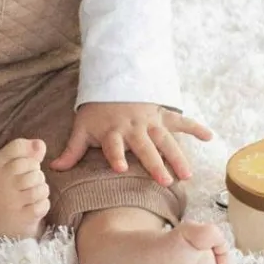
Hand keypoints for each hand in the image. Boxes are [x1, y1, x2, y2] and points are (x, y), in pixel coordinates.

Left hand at [49, 102, 211, 185]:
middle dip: (155, 164)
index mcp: (113, 132)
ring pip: (166, 140)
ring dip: (177, 156)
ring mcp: (150, 121)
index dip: (116, 156)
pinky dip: (195, 127)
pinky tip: (209, 136)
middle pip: (145, 148)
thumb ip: (71, 151)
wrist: (110, 82)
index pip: (114, 146)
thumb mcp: (81, 129)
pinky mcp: (161, 115)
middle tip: (166, 181)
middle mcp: (133, 128)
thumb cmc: (95, 112)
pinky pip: (180, 120)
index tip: (122, 169)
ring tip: (187, 175)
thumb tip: (54, 169)